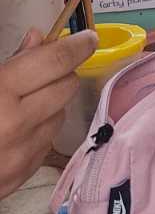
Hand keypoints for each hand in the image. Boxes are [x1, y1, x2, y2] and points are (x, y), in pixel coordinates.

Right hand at [0, 26, 96, 198]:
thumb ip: (8, 62)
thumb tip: (39, 39)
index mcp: (0, 94)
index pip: (55, 61)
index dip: (76, 46)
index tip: (87, 38)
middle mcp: (17, 125)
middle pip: (66, 87)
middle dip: (61, 73)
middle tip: (45, 68)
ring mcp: (21, 155)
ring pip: (59, 116)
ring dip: (49, 103)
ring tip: (20, 101)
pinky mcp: (21, 176)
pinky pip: (45, 143)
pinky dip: (38, 131)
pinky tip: (14, 129)